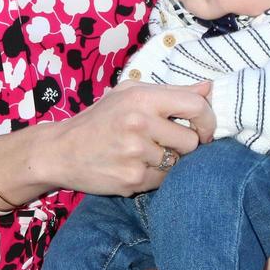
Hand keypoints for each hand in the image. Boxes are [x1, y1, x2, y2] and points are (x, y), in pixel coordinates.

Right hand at [45, 80, 213, 196]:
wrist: (60, 151)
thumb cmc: (99, 119)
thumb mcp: (128, 94)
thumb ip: (171, 92)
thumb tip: (209, 88)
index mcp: (141, 98)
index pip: (195, 106)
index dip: (207, 119)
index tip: (202, 129)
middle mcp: (139, 124)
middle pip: (192, 141)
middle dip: (185, 145)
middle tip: (165, 142)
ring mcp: (135, 154)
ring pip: (179, 164)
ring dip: (169, 162)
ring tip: (145, 154)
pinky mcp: (132, 180)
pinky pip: (163, 180)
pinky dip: (155, 176)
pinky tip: (136, 167)